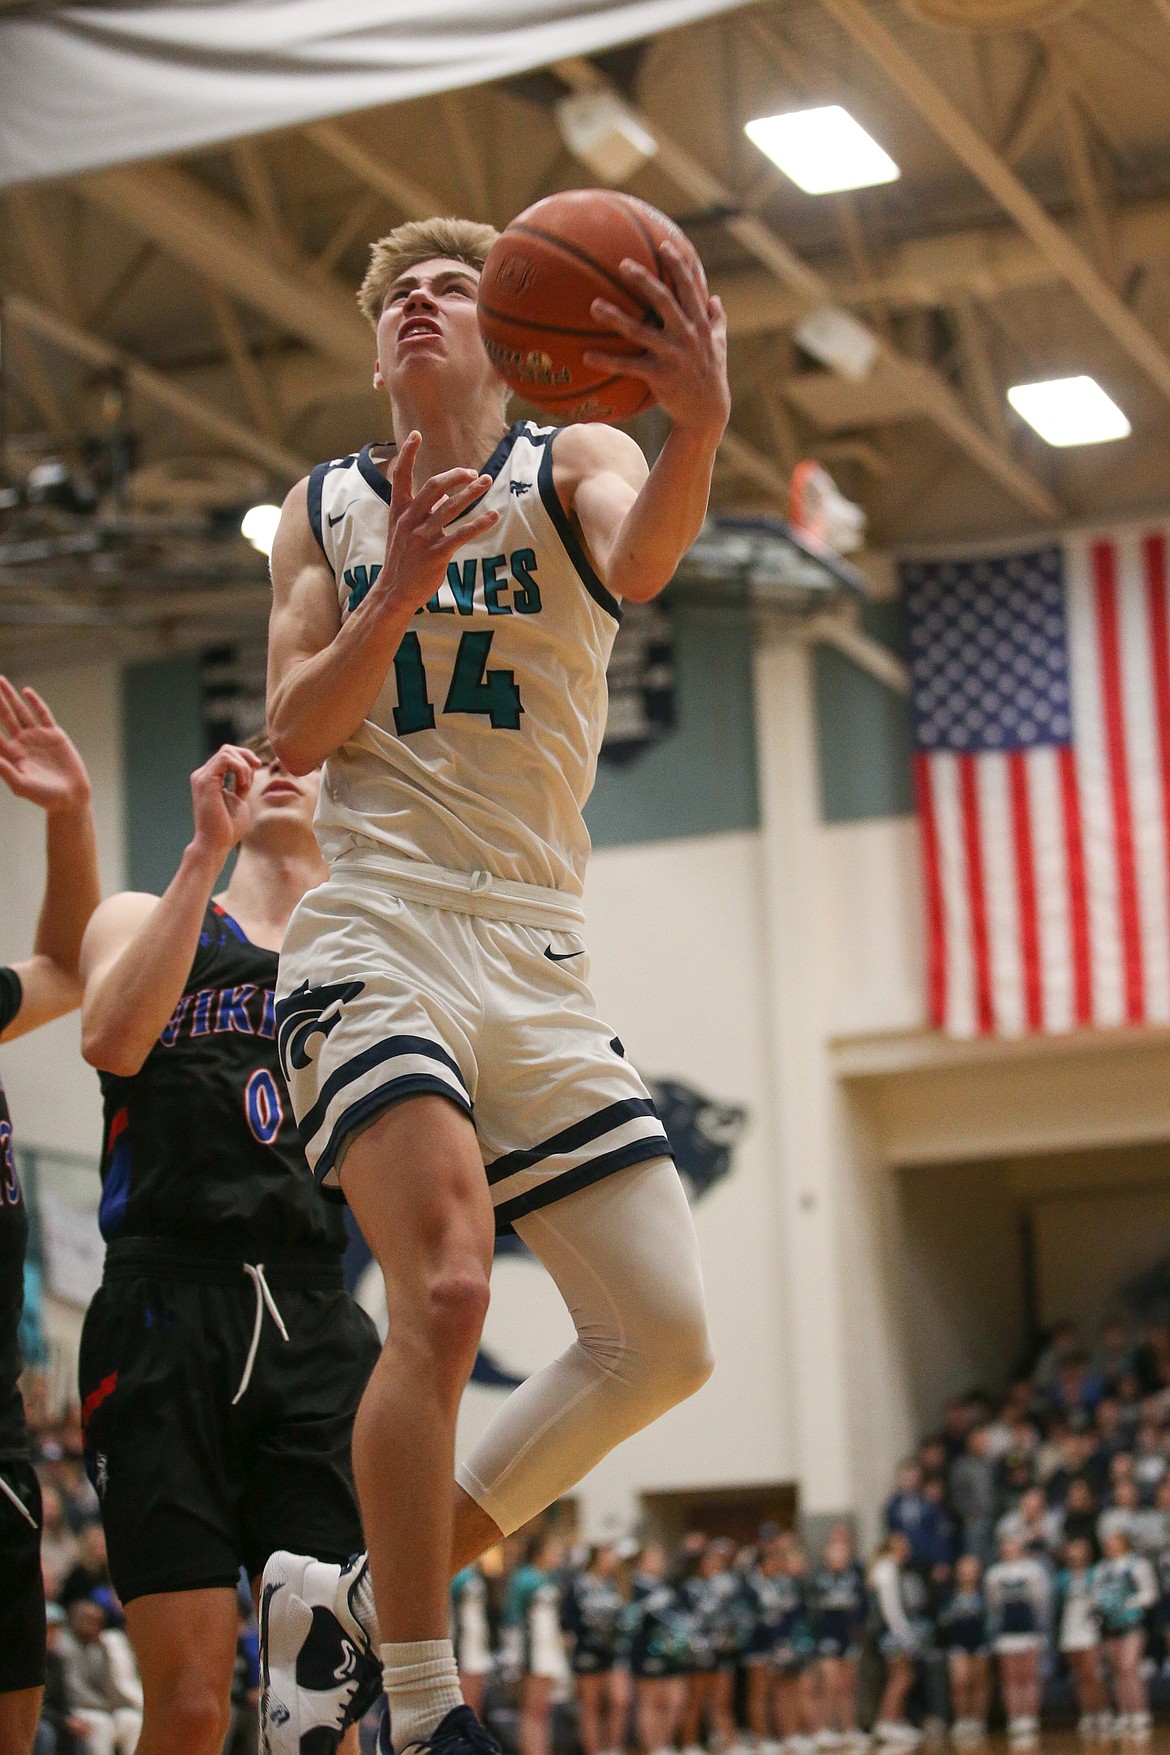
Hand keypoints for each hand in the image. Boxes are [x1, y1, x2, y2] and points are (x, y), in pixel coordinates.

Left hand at [0, 677, 90, 812]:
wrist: (70, 797)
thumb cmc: (44, 796)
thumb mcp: (21, 785)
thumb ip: (5, 770)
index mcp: (11, 753)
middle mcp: (21, 742)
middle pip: (4, 716)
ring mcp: (37, 737)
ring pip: (21, 711)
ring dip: (10, 696)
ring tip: (0, 680)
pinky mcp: (54, 734)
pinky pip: (43, 714)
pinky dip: (35, 703)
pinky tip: (26, 692)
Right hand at [188, 744, 260, 866]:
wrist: (216, 844)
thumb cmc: (228, 827)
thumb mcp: (239, 800)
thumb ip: (240, 784)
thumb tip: (249, 769)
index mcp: (209, 779)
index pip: (227, 755)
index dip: (245, 757)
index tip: (258, 766)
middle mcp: (202, 775)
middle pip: (227, 749)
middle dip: (246, 757)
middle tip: (256, 771)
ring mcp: (201, 777)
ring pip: (226, 752)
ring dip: (244, 766)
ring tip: (246, 785)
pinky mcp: (204, 781)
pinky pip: (225, 759)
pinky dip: (240, 769)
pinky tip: (243, 785)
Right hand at [373, 431, 500, 616]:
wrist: (394, 592)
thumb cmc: (402, 559)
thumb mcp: (405, 531)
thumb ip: (423, 512)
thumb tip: (447, 497)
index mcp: (399, 511)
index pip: (400, 476)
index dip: (407, 454)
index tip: (415, 434)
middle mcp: (410, 520)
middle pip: (434, 486)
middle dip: (456, 475)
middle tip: (473, 471)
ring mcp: (423, 536)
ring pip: (451, 507)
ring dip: (472, 492)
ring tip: (487, 481)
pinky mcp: (436, 553)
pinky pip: (462, 534)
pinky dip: (480, 523)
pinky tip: (493, 515)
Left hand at [585, 240, 729, 436]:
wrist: (707, 412)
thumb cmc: (711, 375)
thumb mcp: (720, 346)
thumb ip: (718, 320)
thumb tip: (715, 297)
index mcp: (700, 325)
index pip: (689, 288)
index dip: (678, 265)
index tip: (665, 246)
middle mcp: (687, 336)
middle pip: (663, 300)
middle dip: (643, 280)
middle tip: (622, 264)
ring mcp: (673, 356)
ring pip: (640, 331)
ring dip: (616, 317)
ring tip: (594, 305)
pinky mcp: (659, 376)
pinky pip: (628, 366)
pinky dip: (607, 361)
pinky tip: (587, 356)